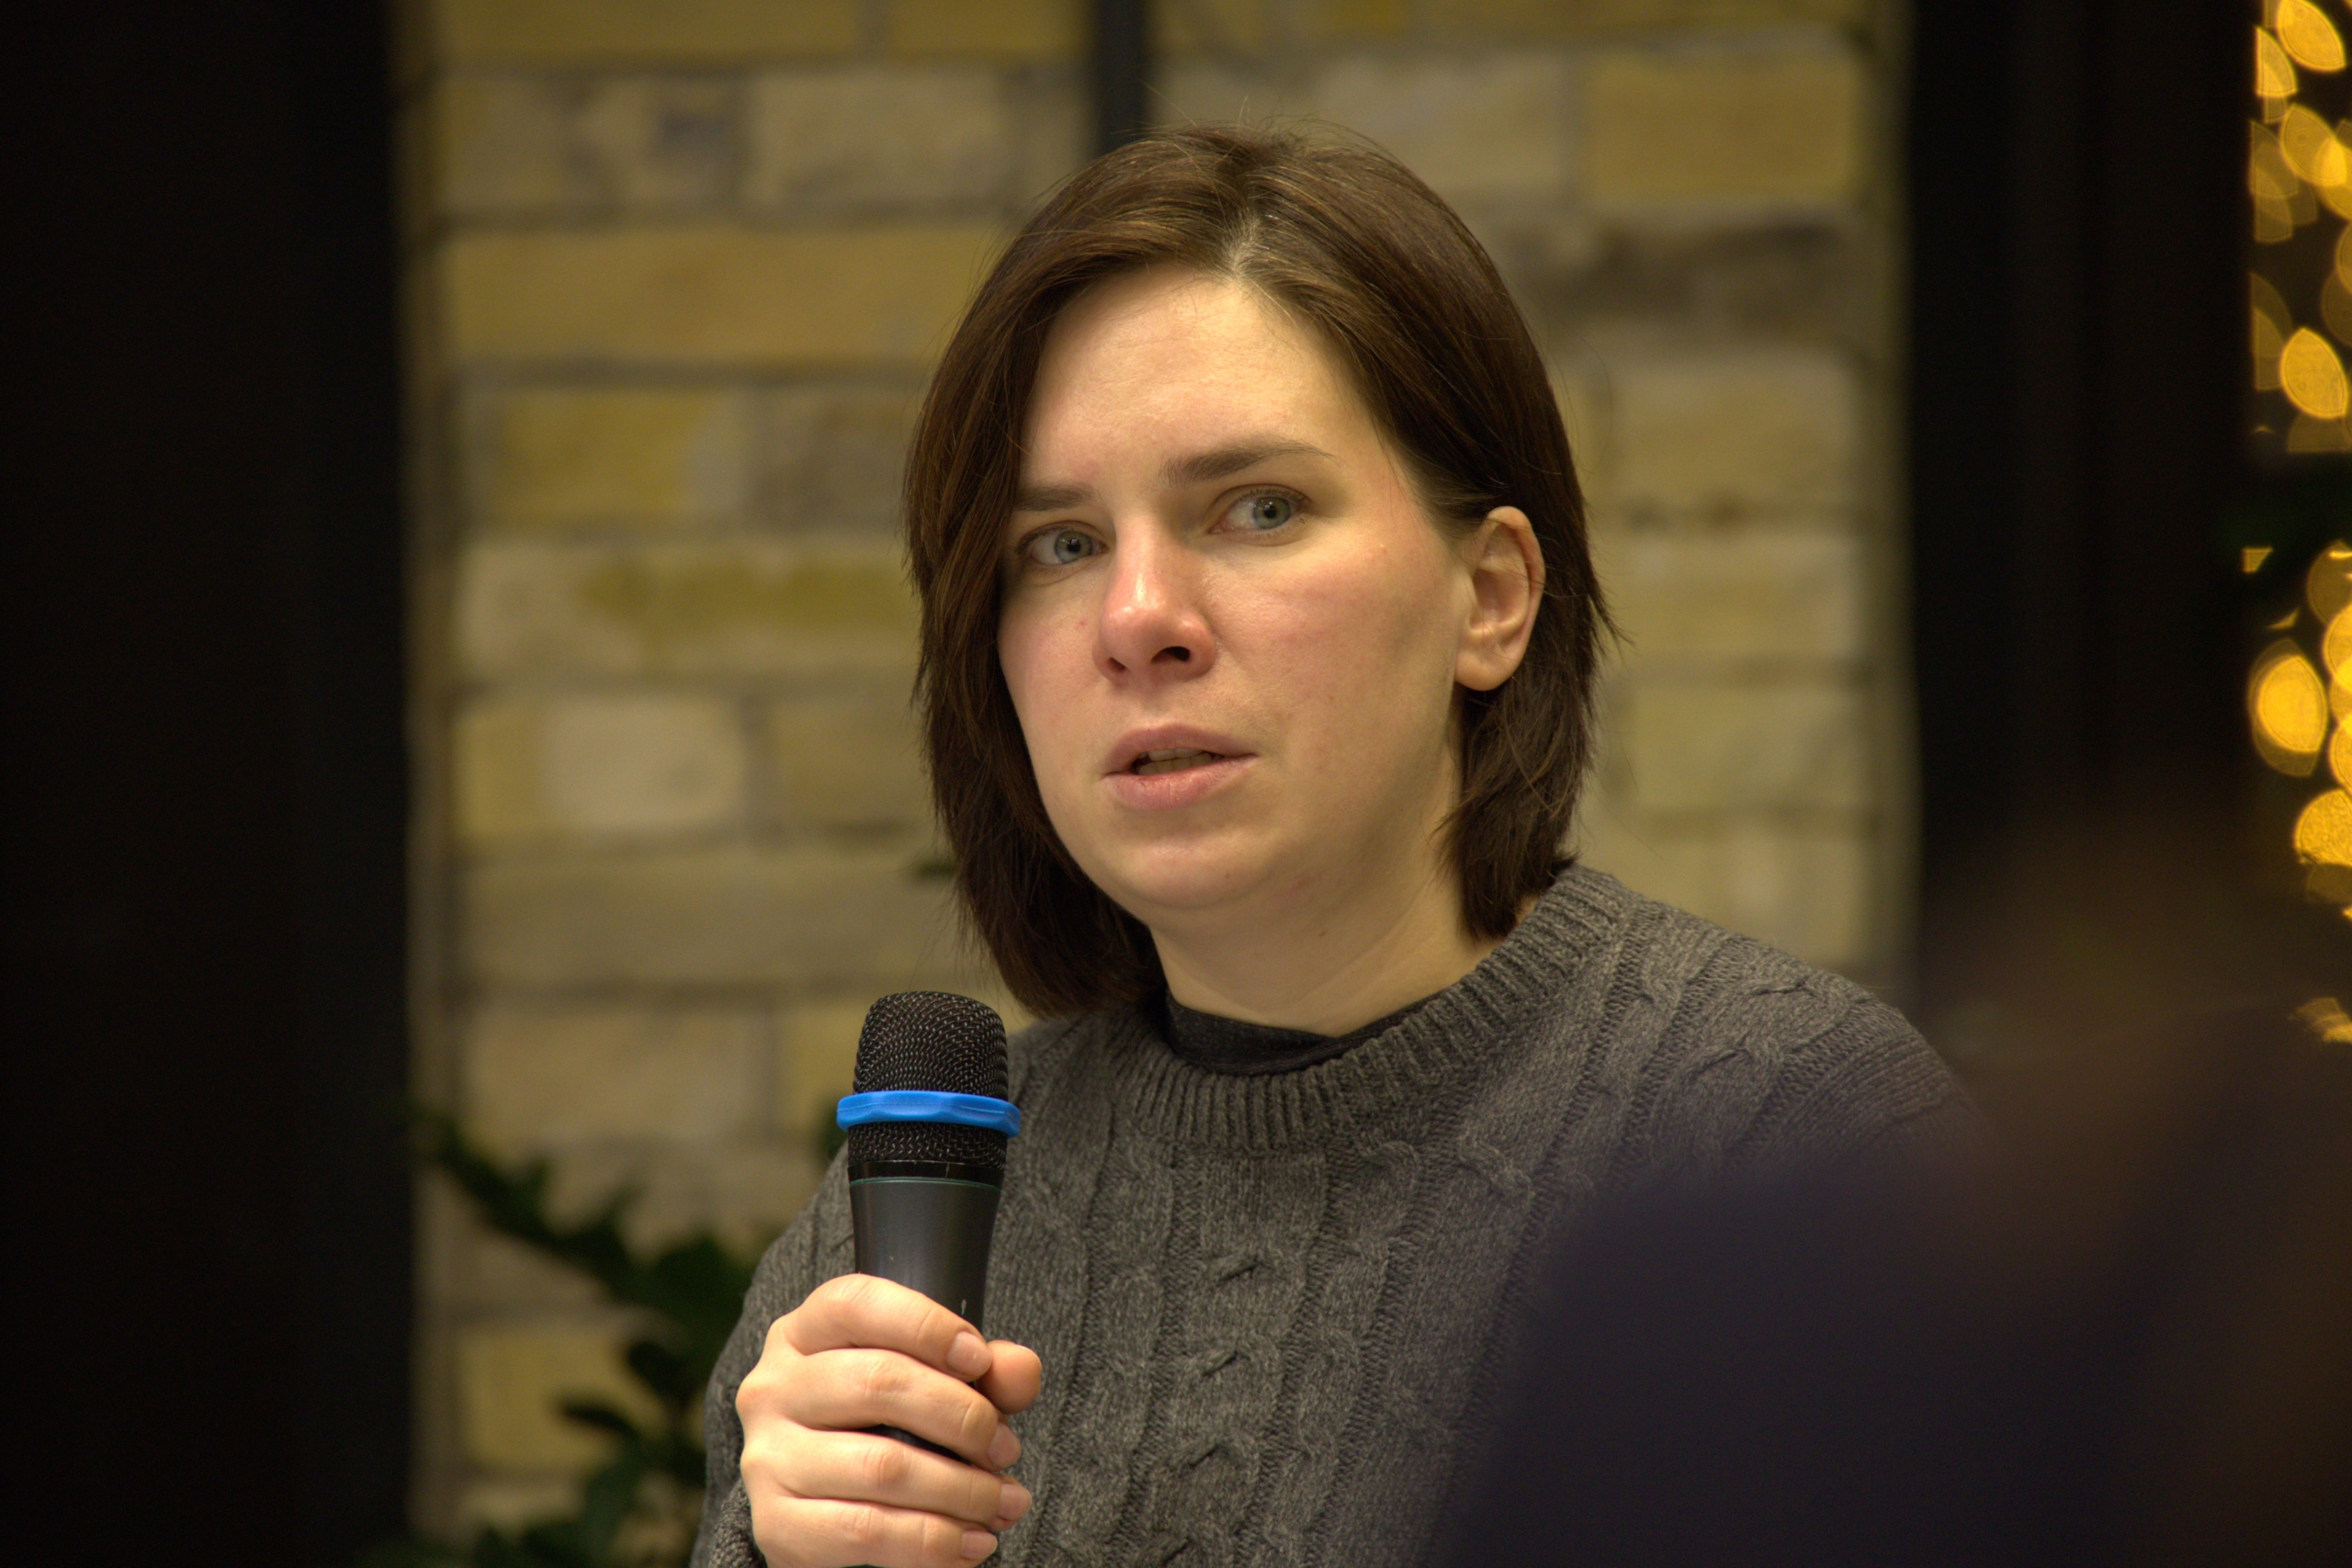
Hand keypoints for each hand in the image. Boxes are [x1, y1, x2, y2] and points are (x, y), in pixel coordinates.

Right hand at [736, 1273, 1043, 1567]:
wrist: (821, 1509)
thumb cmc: (879, 1428)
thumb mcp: (928, 1383)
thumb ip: (983, 1370)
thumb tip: (1019, 1368)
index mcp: (804, 1333)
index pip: (856, 1304)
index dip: (926, 1326)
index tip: (981, 1361)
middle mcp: (774, 1388)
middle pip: (877, 1382)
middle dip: (962, 1418)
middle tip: (1005, 1448)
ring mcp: (768, 1458)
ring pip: (881, 1466)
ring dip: (961, 1490)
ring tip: (1003, 1501)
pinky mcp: (776, 1524)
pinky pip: (866, 1531)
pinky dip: (933, 1541)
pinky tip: (971, 1543)